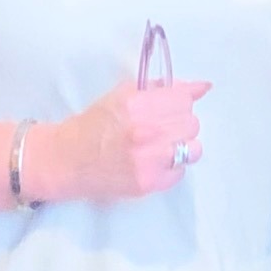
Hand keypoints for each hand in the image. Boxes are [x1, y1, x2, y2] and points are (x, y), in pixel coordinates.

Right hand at [36, 79, 212, 202]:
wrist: (67, 160)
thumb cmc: (94, 125)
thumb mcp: (124, 95)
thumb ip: (163, 88)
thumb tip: (203, 87)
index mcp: (138, 104)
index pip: (184, 99)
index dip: (178, 103)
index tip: (167, 109)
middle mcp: (146, 131)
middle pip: (191, 123)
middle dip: (178, 124)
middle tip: (159, 128)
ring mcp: (149, 159)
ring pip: (193, 148)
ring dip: (180, 146)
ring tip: (160, 146)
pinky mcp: (149, 183)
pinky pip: (180, 172)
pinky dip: (171, 167)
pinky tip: (153, 162)